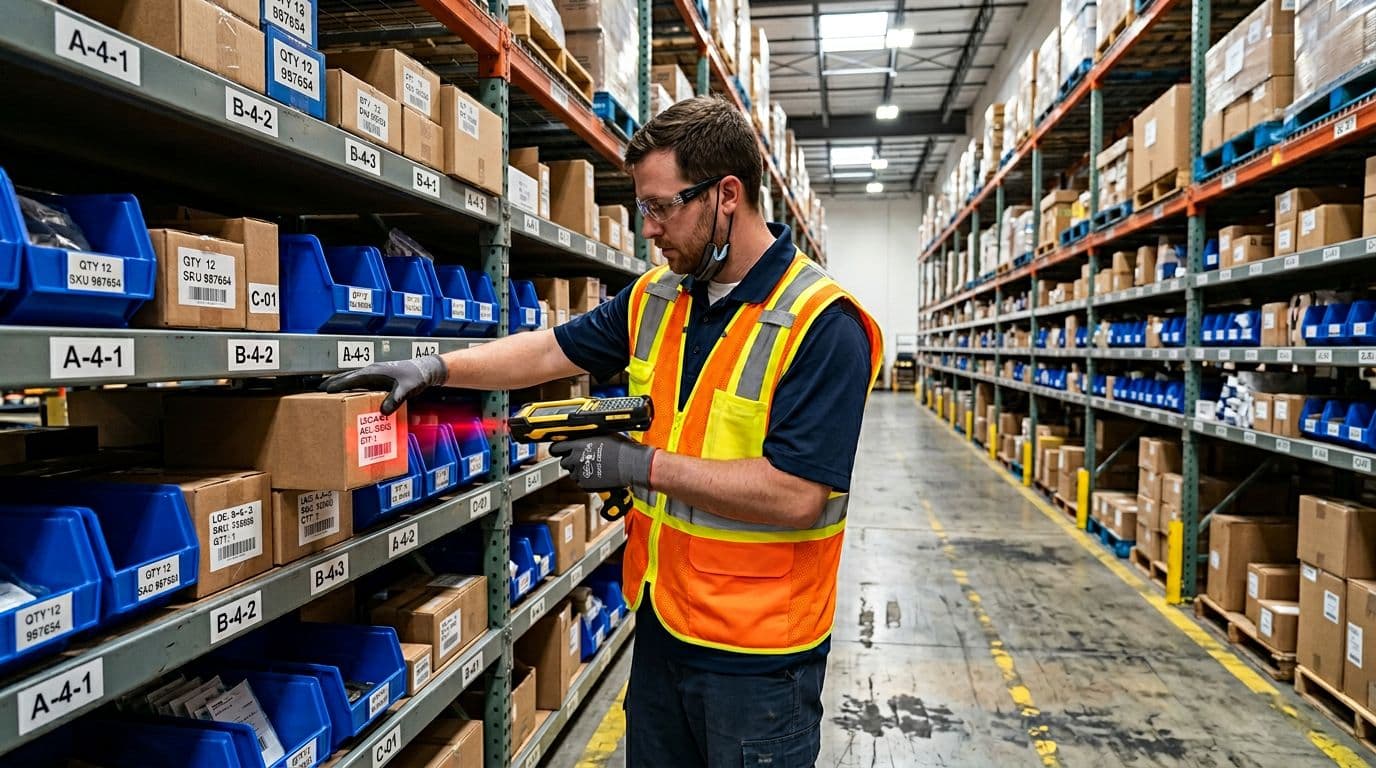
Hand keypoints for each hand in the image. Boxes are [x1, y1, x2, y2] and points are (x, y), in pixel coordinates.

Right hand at [319, 355, 447, 414]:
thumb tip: (382, 412)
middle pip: (348, 376)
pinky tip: (350, 391)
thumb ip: (394, 400)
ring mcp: (375, 372)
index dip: (337, 384)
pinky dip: (351, 384)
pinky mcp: (379, 376)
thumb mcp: (406, 390)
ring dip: (341, 382)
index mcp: (374, 372)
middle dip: (333, 382)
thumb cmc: (416, 377)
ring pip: (353, 377)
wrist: (425, 369)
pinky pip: (361, 380)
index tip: (324, 390)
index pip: (351, 378)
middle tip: (319, 389)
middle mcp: (372, 370)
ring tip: (329, 389)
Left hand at [549, 434, 655, 490]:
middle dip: (571, 460)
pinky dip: (586, 479)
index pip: (557, 447)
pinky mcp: (586, 484)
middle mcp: (576, 459)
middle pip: (564, 461)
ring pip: (572, 472)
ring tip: (593, 466)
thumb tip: (582, 435)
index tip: (559, 449)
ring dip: (579, 470)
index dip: (558, 448)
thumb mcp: (602, 434)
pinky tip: (597, 474)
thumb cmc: (621, 448)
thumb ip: (587, 437)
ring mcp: (580, 473)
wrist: (631, 464)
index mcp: (578, 444)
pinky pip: (581, 482)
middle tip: (582, 458)